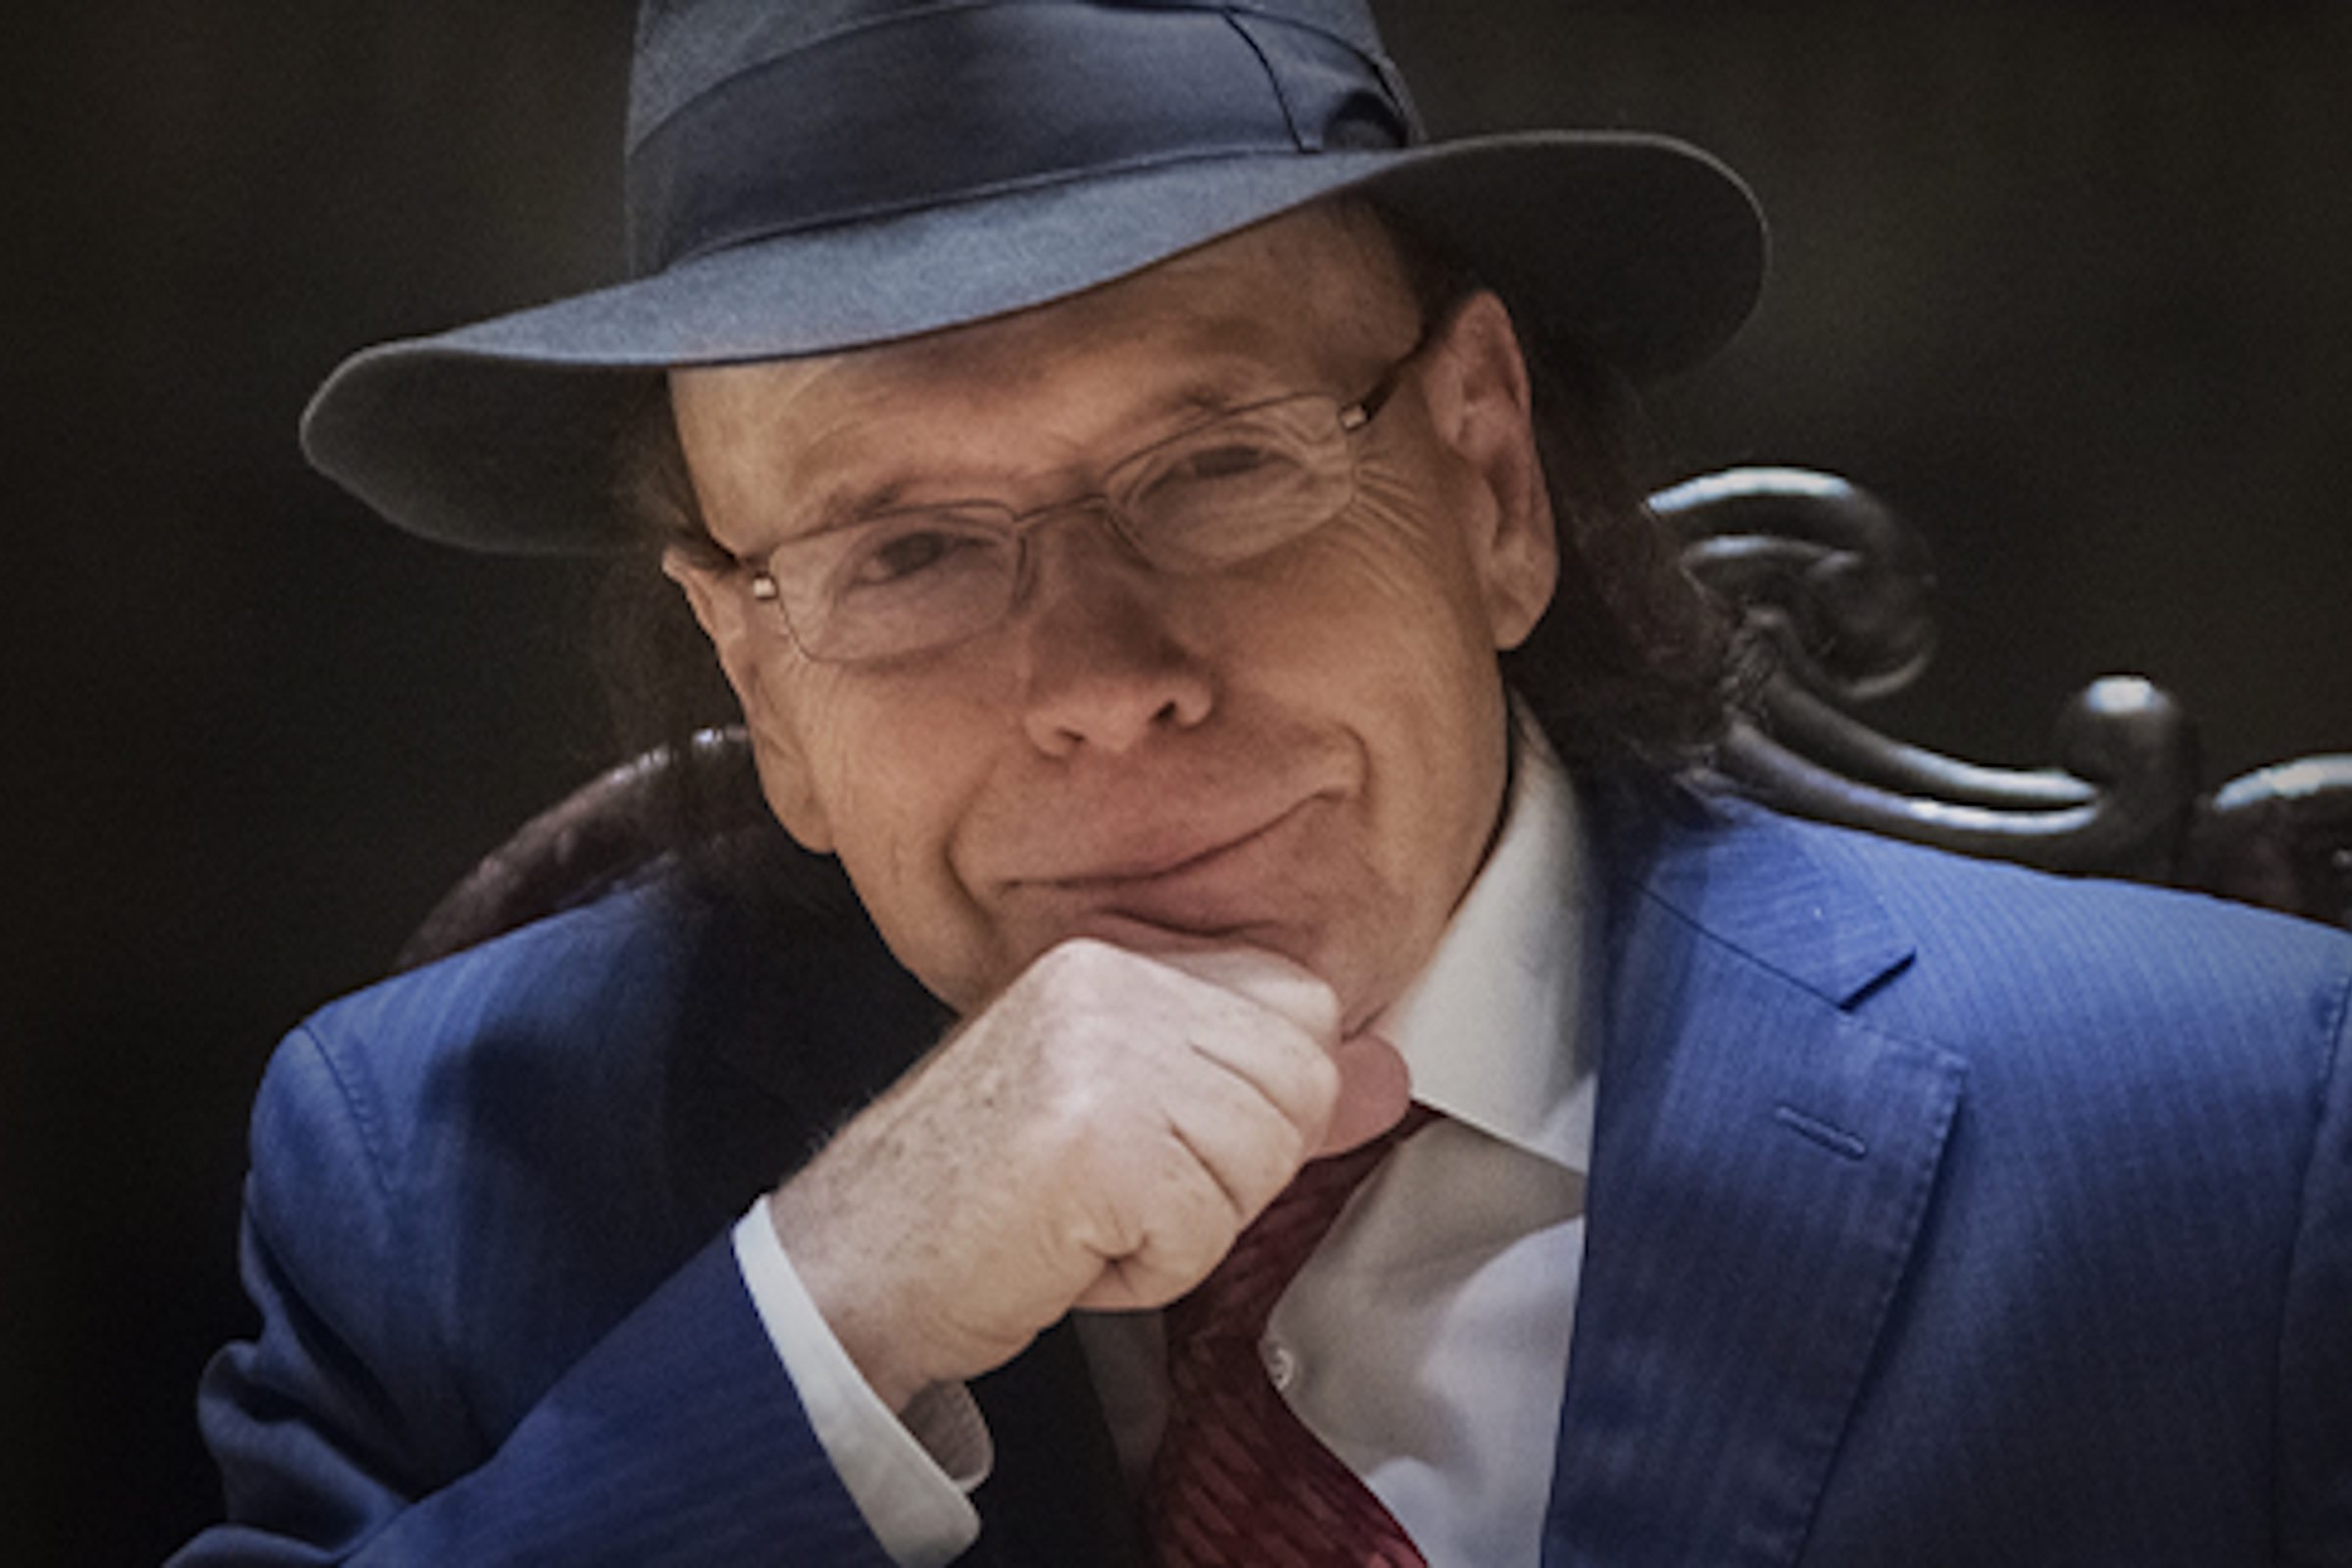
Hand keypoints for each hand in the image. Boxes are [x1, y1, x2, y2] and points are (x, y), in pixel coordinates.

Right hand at [764, 938, 1411, 1409]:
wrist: (853, 1263)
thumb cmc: (977, 1194)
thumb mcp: (1128, 1113)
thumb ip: (1257, 1084)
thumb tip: (1385, 1070)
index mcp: (1115, 957)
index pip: (1297, 998)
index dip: (1268, 1094)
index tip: (1184, 1142)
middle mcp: (1109, 983)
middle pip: (1298, 1080)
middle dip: (1232, 1169)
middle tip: (1122, 1189)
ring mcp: (1101, 1054)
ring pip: (1263, 1157)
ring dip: (1191, 1224)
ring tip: (1092, 1216)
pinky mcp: (1096, 1143)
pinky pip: (1207, 1229)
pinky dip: (1150, 1271)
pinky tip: (1072, 1249)